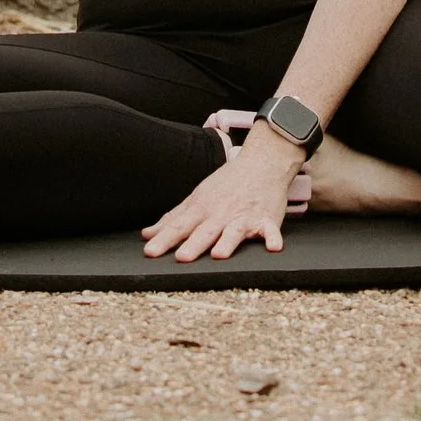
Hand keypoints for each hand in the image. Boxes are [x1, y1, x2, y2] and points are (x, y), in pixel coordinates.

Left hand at [140, 120, 301, 262]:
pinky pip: (270, 230)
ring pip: (234, 231)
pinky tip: (273, 247)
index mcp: (202, 208)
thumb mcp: (198, 197)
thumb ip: (173, 218)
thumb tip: (147, 234)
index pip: (179, 226)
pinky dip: (272, 238)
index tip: (150, 251)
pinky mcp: (266, 219)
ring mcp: (244, 216)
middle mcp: (221, 213)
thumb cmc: (227, 184)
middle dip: (193, 244)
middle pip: (205, 231)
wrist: (261, 162)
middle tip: (182, 258)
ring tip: (219, 254)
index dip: (164, 239)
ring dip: (227, 242)